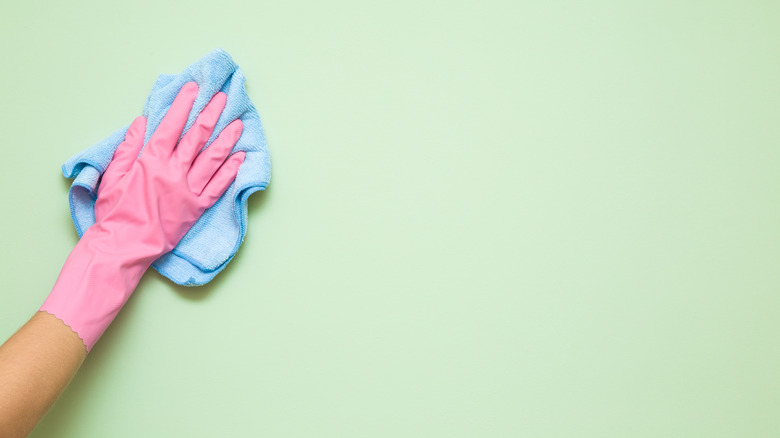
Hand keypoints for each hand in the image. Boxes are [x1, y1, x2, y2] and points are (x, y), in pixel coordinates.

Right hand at [94, 81, 244, 259]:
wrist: (124, 246)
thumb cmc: (115, 212)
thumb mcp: (113, 176)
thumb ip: (128, 147)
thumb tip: (141, 122)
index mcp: (151, 161)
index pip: (171, 126)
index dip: (184, 105)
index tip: (193, 88)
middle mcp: (173, 172)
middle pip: (197, 137)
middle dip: (211, 114)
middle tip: (223, 98)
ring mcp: (188, 190)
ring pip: (212, 159)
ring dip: (227, 139)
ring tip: (238, 124)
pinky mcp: (197, 208)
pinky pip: (218, 187)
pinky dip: (230, 171)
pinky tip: (240, 158)